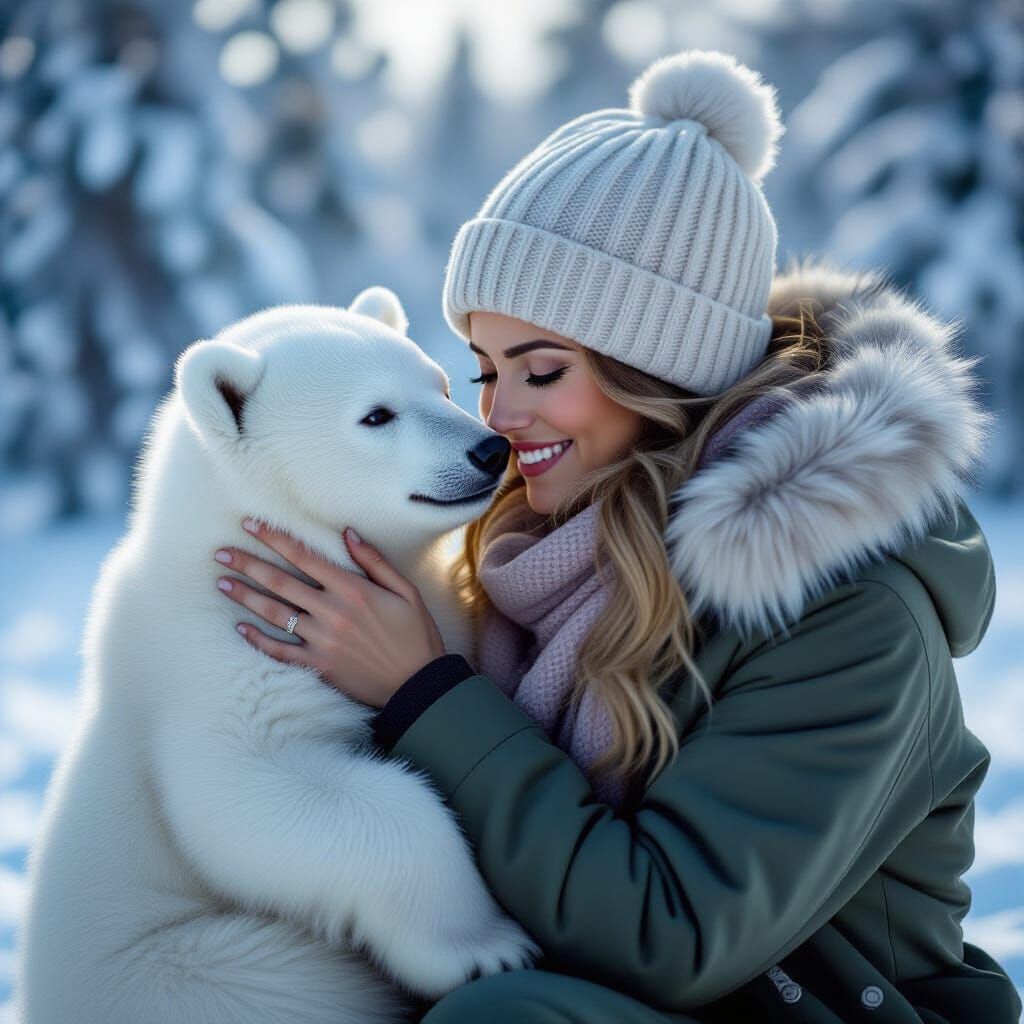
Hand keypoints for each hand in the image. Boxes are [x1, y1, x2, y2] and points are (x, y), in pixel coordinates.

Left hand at [213, 518, 446, 707]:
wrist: (418, 684)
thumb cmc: (416, 635)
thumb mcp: (406, 591)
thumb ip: (375, 561)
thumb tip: (348, 533)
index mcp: (352, 589)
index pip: (304, 557)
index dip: (274, 539)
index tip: (250, 525)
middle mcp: (331, 612)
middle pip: (280, 582)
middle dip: (248, 564)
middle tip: (221, 553)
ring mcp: (322, 640)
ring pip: (274, 613)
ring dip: (245, 597)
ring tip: (222, 583)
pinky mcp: (318, 665)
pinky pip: (280, 651)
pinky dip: (258, 640)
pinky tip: (240, 629)